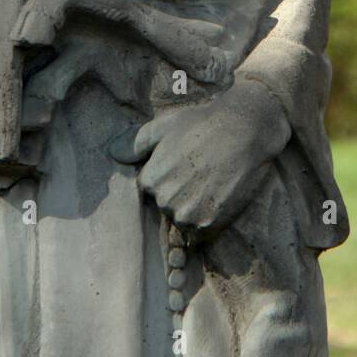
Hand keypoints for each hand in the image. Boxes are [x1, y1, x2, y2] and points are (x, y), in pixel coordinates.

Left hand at [108, 79, 290, 233]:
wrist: (244, 129)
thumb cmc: (202, 123)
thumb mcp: (163, 126)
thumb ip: (135, 143)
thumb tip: (112, 153)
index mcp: (150, 180)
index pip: (152, 190)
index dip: (169, 177)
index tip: (185, 164)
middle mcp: (165, 200)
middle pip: (167, 206)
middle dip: (180, 194)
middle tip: (201, 171)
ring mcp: (188, 214)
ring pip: (184, 220)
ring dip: (194, 208)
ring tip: (211, 183)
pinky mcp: (211, 223)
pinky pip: (201, 233)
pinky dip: (208, 219)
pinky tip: (218, 197)